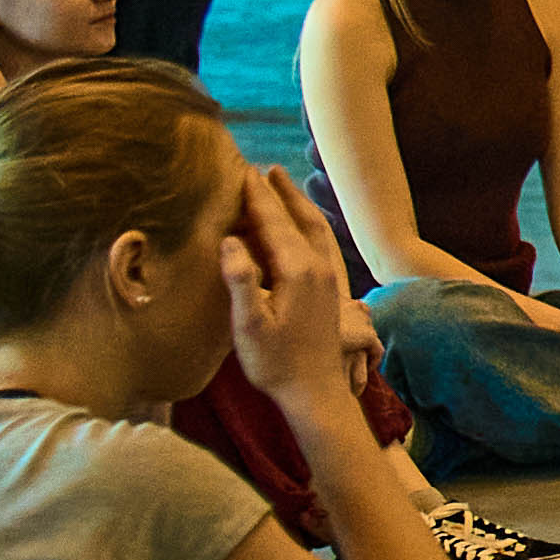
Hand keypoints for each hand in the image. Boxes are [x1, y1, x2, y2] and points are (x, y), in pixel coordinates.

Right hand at [217, 171, 369, 410]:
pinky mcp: (330, 288)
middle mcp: (319, 268)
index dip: (256, 197)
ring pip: (314, 228)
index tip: (242, 171)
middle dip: (279, 192)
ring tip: (280, 184)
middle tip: (261, 168)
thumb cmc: (275, 363)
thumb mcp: (249, 326)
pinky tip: (301, 226)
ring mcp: (328, 277)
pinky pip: (320, 242)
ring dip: (296, 204)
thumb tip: (230, 241)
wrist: (315, 391)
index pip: (274, 223)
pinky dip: (308, 223)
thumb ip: (240, 281)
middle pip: (298, 218)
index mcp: (298, 271)